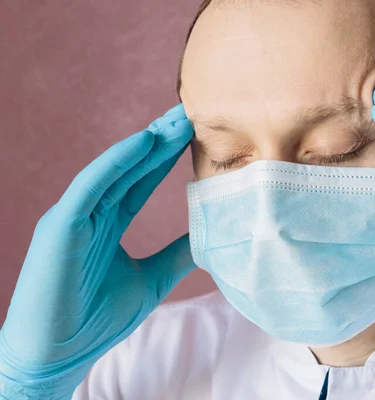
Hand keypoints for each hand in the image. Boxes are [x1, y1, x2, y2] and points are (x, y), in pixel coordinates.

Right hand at [0, 105, 194, 397]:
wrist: (58, 357)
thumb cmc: (96, 321)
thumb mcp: (152, 280)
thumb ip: (176, 255)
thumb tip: (209, 238)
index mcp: (108, 224)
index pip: (142, 180)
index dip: (167, 156)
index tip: (197, 133)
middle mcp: (90, 213)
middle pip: (130, 168)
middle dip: (161, 139)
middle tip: (192, 112)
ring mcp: (73, 216)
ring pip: (113, 169)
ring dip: (145, 142)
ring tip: (177, 119)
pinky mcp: (59, 226)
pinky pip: (91, 185)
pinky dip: (117, 161)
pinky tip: (145, 141)